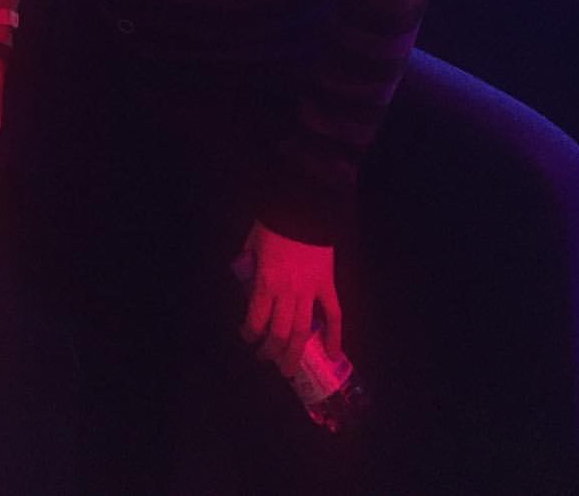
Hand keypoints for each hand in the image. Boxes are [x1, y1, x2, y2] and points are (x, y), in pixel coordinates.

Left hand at [238, 222, 341, 377]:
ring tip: (289, 370)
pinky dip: (335, 336)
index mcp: (266, 283)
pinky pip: (334, 315)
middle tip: (267, 360)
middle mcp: (287, 293)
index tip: (247, 337)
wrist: (304, 208)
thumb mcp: (251, 243)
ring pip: (303, 331)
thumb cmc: (274, 224)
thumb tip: (243, 273)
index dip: (250, 334)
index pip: (256, 320)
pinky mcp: (328, 286)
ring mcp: (310, 291)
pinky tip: (332, 354)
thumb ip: (247, 262)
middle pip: (279, 333)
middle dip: (271, 352)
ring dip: (295, 353)